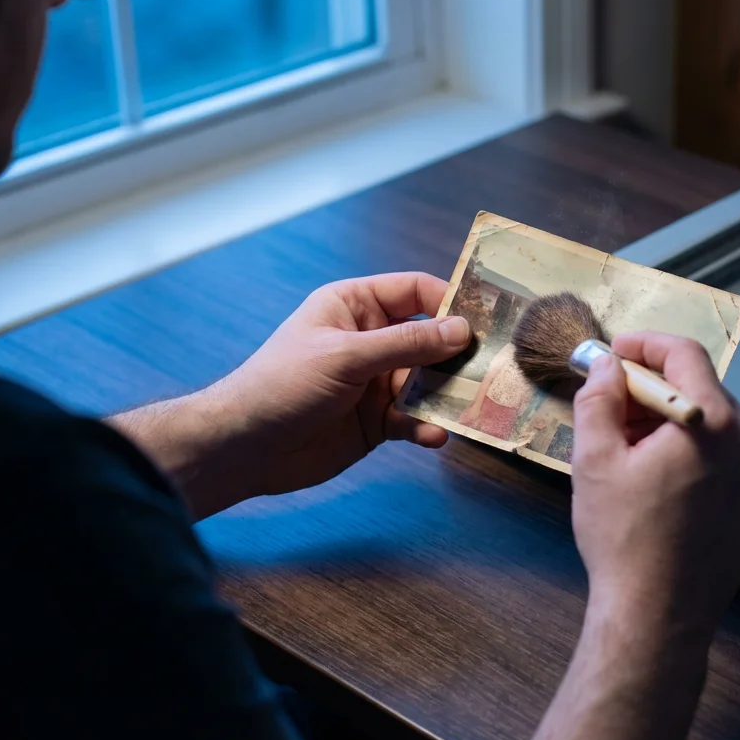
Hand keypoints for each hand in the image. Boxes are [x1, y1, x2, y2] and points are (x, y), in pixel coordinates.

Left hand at [111, 272, 469, 517]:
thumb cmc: (284, 384)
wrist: (245, 447)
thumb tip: (461, 331)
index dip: (449, 301)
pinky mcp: (377, 422)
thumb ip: (406, 344)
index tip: (487, 318)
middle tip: (494, 367)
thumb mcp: (346, 356)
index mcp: (355, 306)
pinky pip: (414, 419)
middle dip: (459, 354)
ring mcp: (375, 382)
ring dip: (449, 395)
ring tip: (474, 407)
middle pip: (430, 339)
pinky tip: (434, 436)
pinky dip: (427, 427)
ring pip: (428, 383)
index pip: (414, 292)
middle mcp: (370, 340)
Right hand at [532, 332, 739, 739]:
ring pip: (715, 423)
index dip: (645, 345)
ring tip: (630, 444)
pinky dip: (694, 451)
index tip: (614, 353)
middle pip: (702, 388)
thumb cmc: (623, 538)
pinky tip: (659, 477)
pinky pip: (727, 457)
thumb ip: (599, 400)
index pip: (685, 355)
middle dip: (654, 386)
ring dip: (673, 420)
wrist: (658, 616)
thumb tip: (606, 366)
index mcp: (712, 423)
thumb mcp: (595, 460)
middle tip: (612, 403)